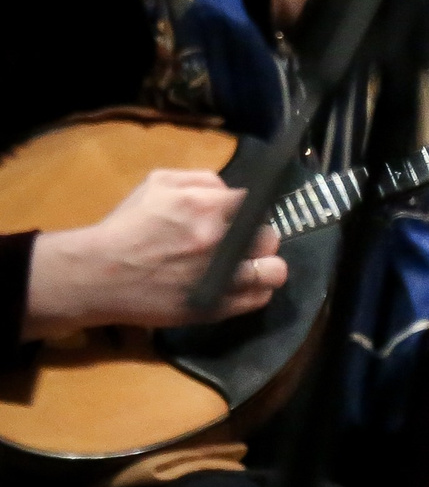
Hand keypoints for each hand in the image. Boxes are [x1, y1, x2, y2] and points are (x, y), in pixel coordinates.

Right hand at [20, 169, 286, 338]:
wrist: (97, 274)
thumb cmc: (125, 226)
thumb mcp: (155, 184)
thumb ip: (200, 179)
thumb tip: (230, 190)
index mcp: (206, 207)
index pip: (255, 202)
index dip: (250, 209)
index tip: (242, 216)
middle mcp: (220, 241)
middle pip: (269, 236)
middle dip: (258, 236)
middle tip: (243, 241)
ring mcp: (221, 277)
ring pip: (274, 271)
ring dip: (267, 265)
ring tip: (252, 265)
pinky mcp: (215, 307)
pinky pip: (258, 299)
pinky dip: (257, 290)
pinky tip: (245, 285)